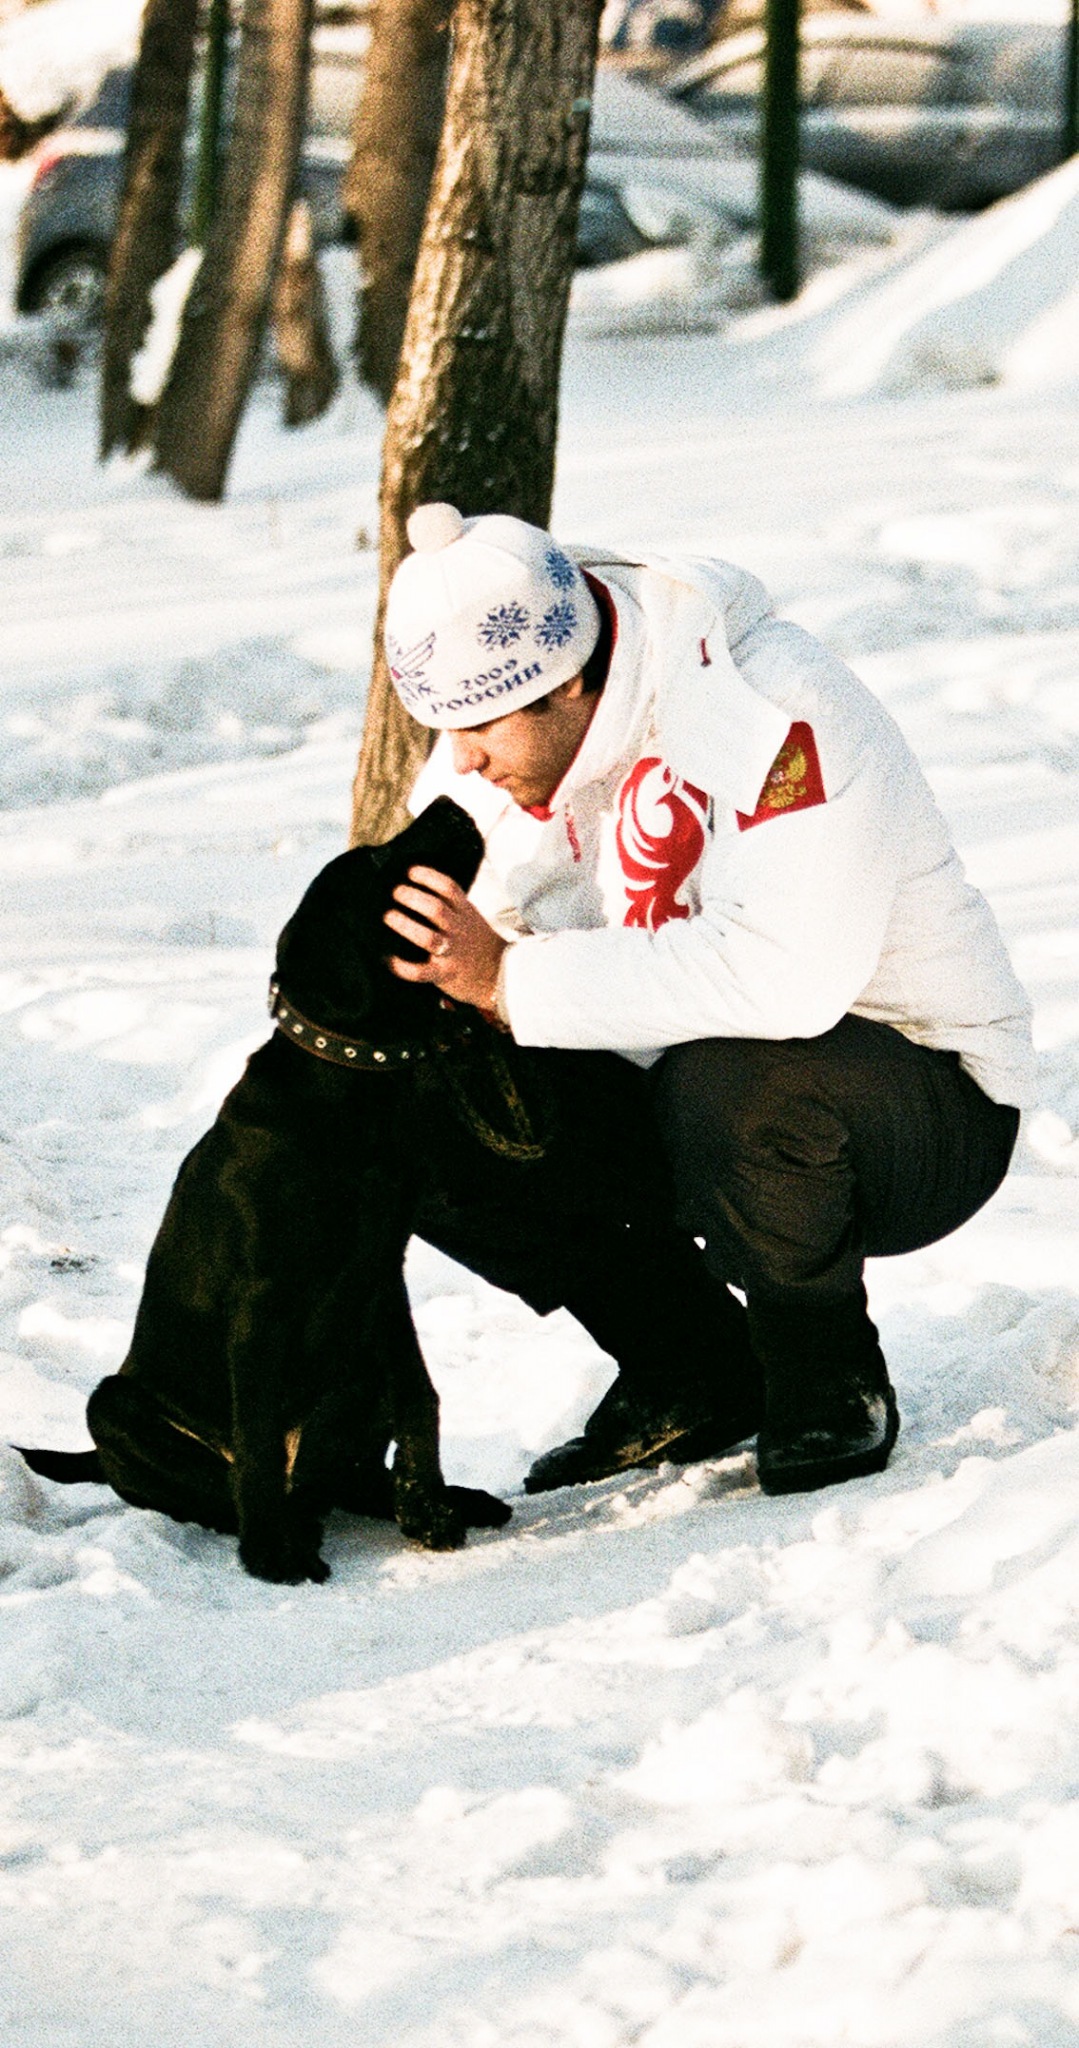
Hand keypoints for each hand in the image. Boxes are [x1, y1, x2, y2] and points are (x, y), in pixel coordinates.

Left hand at [384, 866, 507, 1014]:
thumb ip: (450, 905)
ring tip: (389, 917)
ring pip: (428, 938)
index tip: (410, 871)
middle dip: (413, 898)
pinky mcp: (443, 974)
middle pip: (436, 910)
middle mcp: (458, 929)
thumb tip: (415, 889)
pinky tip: (388, 959)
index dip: (429, 877)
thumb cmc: (476, 943)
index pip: (449, 888)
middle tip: (396, 893)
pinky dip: (402, 967)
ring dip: (406, 925)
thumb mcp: (470, 916)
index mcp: (464, 912)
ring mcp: (451, 952)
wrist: (498, 974)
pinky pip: (421, 972)